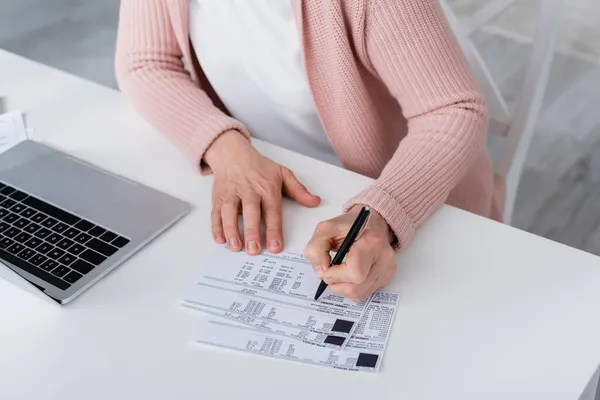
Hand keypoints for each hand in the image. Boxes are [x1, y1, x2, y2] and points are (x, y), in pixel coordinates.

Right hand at [205, 130, 320, 254]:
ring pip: (229, 212)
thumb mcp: (282, 173)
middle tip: (254, 249)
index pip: (272, 211)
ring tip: (235, 247)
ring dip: (231, 230)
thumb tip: (315, 201)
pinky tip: (220, 239)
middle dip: (251, 231)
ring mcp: (232, 194)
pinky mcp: (218, 197)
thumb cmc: (259, 167)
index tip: (275, 246)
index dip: (273, 229)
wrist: (233, 154)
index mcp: (267, 188)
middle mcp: (249, 191)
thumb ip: (298, 190)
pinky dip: (216, 226)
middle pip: (250, 212)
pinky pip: (215, 212)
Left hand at [303, 206, 395, 300]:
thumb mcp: (326, 229)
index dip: (335, 276)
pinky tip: (349, 276)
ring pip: (360, 294)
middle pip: (356, 288)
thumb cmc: (349, 225)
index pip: (355, 272)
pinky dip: (352, 289)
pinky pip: (365, 293)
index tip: (327, 269)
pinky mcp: (387, 277)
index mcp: (370, 241)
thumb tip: (321, 272)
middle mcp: (383, 257)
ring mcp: (387, 269)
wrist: (372, 223)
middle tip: (330, 273)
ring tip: (338, 274)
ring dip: (343, 289)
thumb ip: (316, 248)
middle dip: (337, 284)